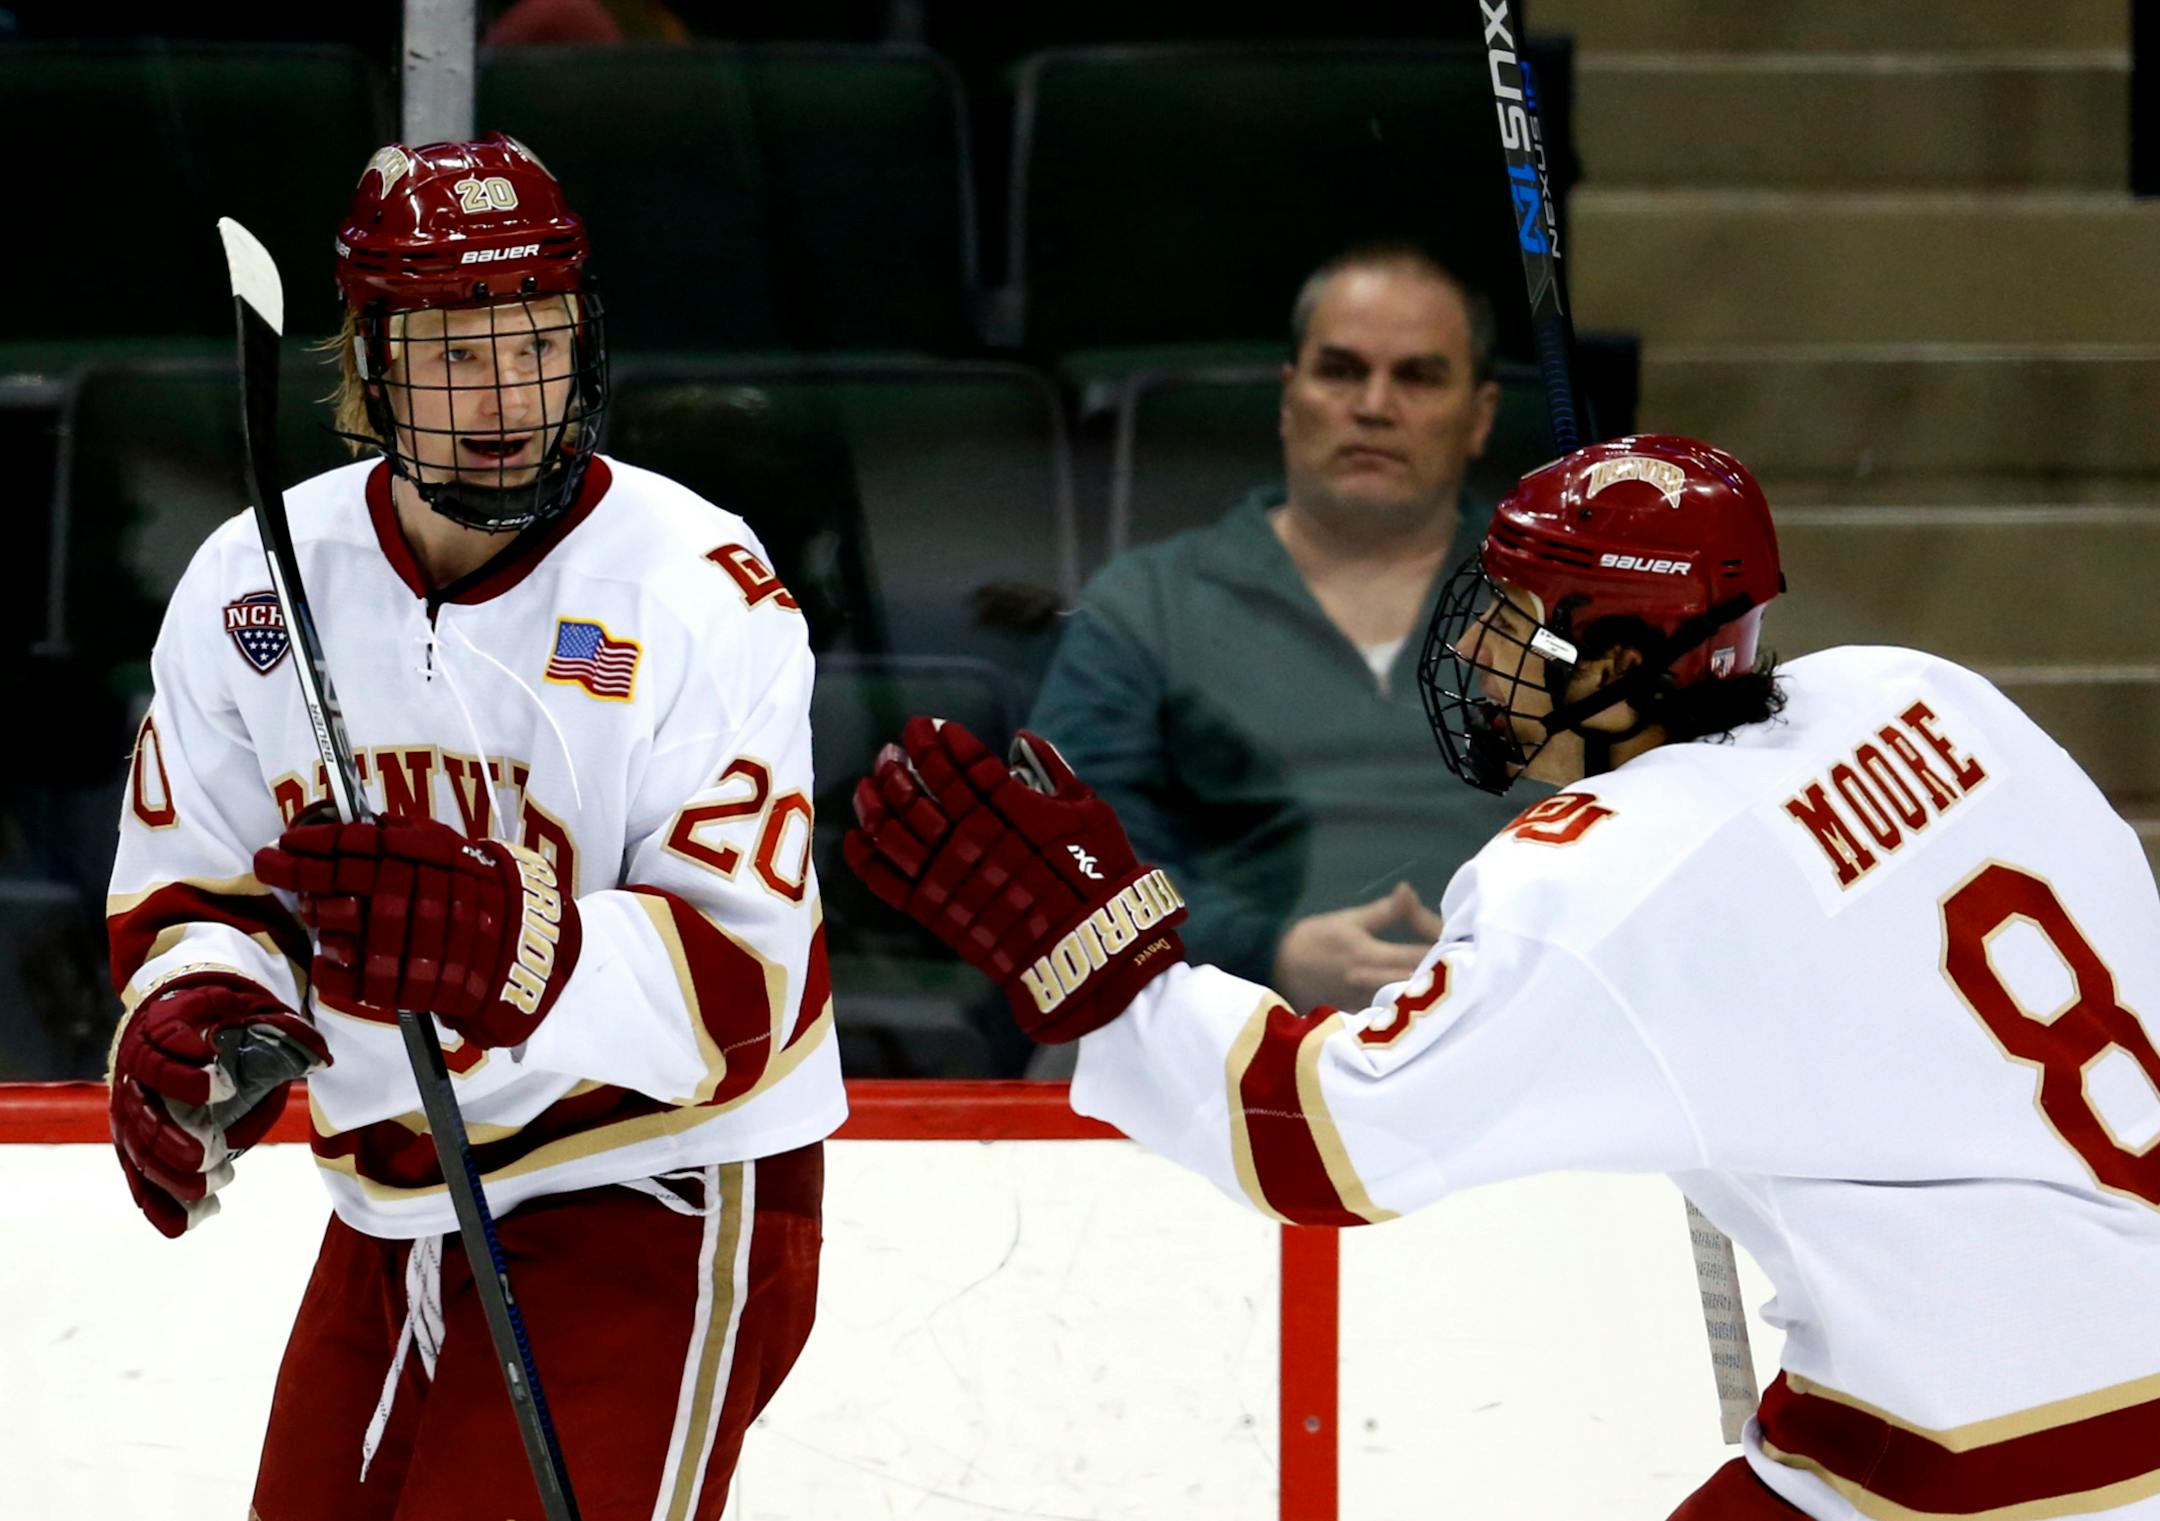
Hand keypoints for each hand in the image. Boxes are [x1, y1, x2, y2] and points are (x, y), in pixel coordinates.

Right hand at [108, 974, 329, 1237]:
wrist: (183, 1019)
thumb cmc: (222, 1015)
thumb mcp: (252, 1009)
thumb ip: (285, 1031)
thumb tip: (321, 1059)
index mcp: (163, 1025)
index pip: (163, 1048)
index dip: (185, 1072)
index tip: (221, 1086)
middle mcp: (137, 1067)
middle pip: (142, 1109)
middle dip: (171, 1138)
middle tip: (206, 1157)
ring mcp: (131, 1106)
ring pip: (137, 1148)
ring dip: (167, 1175)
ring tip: (207, 1188)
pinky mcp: (135, 1139)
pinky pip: (137, 1176)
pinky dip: (157, 1203)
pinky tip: (183, 1226)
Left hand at [253, 816, 580, 1047]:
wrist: (525, 956)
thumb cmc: (483, 899)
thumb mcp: (456, 853)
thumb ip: (408, 838)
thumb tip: (356, 824)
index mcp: (440, 858)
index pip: (367, 843)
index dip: (320, 841)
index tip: (286, 839)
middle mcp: (430, 896)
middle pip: (350, 880)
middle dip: (301, 871)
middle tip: (270, 864)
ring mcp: (422, 943)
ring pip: (349, 926)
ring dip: (319, 916)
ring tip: (313, 911)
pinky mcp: (416, 988)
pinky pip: (357, 981)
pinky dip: (332, 971)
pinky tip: (325, 960)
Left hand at [844, 719, 1187, 1042]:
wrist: (1089, 947)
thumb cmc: (1100, 877)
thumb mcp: (1089, 812)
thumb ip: (1053, 771)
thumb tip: (1023, 738)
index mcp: (1010, 805)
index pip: (963, 762)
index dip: (940, 740)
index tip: (929, 727)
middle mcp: (973, 834)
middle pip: (921, 788)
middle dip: (902, 762)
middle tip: (892, 750)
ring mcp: (949, 873)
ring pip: (894, 828)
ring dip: (876, 800)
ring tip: (869, 782)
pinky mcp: (935, 911)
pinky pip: (886, 880)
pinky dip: (864, 857)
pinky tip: (855, 836)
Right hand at [1271, 882, 1444, 1012]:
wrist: (1276, 969)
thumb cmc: (1312, 941)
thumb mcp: (1348, 920)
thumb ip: (1385, 911)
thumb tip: (1409, 890)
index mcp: (1371, 956)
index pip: (1422, 953)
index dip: (1443, 944)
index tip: (1451, 934)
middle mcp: (1373, 984)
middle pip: (1425, 981)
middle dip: (1447, 969)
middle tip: (1463, 957)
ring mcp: (1369, 1006)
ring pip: (1414, 1001)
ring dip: (1433, 989)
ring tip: (1451, 977)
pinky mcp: (1362, 1018)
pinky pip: (1396, 1014)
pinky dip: (1413, 1005)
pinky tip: (1424, 999)